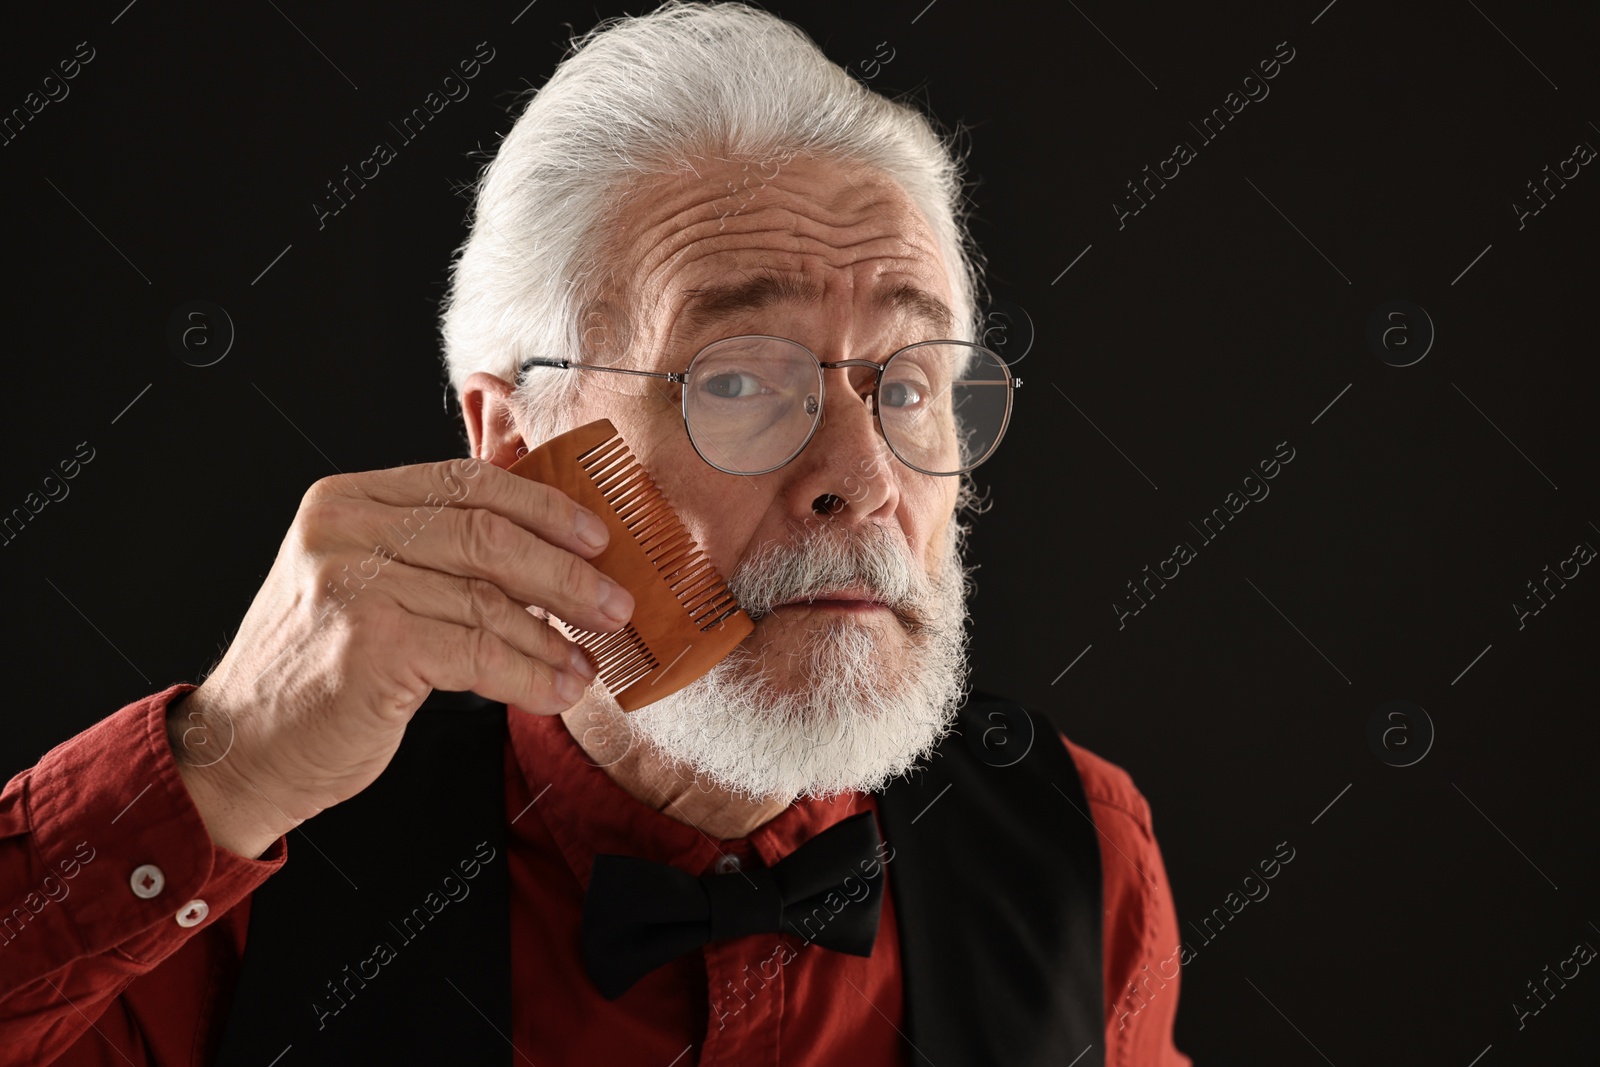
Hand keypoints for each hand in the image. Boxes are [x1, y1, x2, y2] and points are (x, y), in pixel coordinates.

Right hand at [168, 457, 632, 856]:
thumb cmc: (318, 670)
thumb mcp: (366, 582)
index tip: (595, 537)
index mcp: (348, 500)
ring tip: (588, 661)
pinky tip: (558, 691)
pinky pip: (479, 653)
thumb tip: (543, 533)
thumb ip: (436, 547)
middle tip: (614, 603)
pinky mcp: (371, 644)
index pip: (467, 482)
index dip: (543, 507)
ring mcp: (353, 584)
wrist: (242, 749)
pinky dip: (531, 674)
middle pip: (487, 535)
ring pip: (488, 599)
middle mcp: (344, 531)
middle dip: (566, 572)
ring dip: (554, 637)